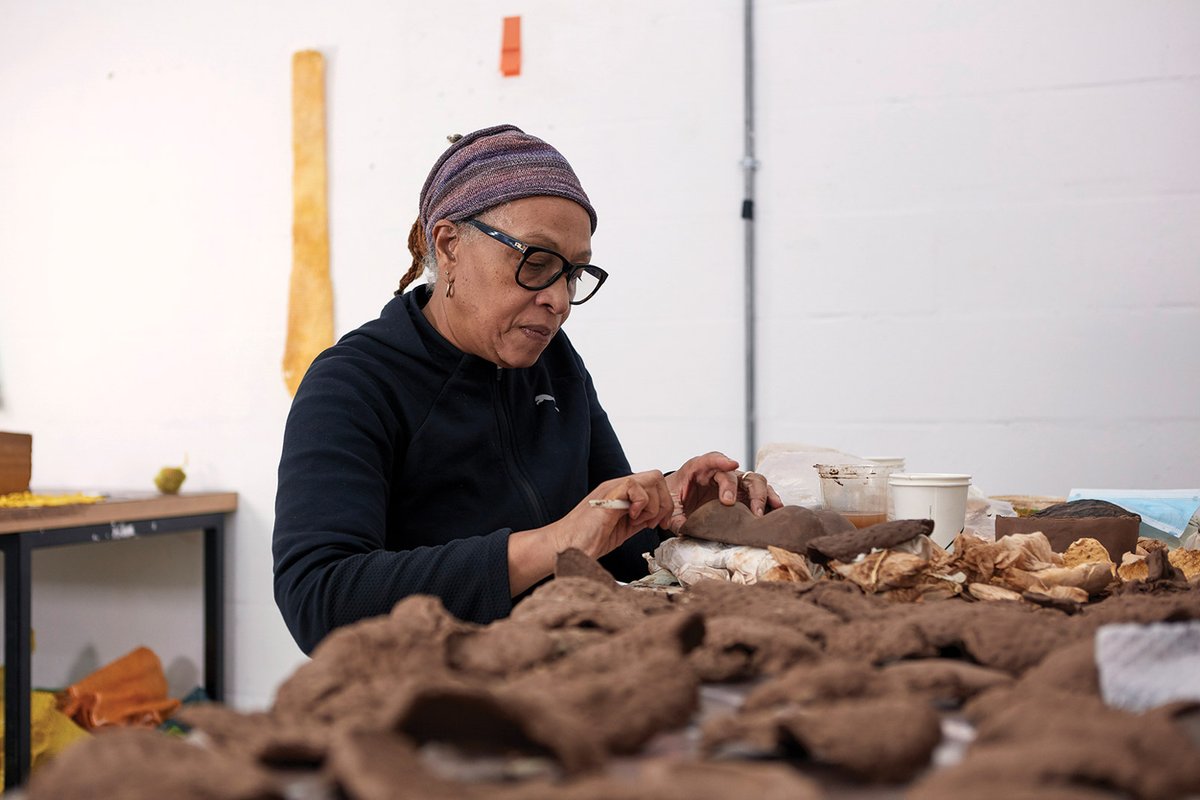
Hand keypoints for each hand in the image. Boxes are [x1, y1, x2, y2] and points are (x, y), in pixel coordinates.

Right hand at [547, 470, 677, 559]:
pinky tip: (630, 519)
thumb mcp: (621, 529)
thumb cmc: (586, 541)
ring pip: (651, 480)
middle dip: (664, 503)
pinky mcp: (607, 495)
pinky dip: (641, 504)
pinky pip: (634, 485)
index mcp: (622, 494)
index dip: (665, 504)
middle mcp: (618, 487)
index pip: (655, 484)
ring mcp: (612, 489)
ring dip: (652, 506)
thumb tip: (655, 518)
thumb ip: (637, 520)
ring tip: (638, 522)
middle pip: (657, 478)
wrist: (565, 546)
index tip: (660, 524)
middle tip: (653, 523)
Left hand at [664, 451, 782, 531]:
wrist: (680, 496)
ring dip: (759, 495)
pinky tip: (776, 509)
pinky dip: (770, 499)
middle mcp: (720, 472)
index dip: (721, 460)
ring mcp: (735, 482)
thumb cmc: (675, 496)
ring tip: (759, 515)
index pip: (710, 459)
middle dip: (734, 487)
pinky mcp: (744, 494)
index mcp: (698, 469)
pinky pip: (761, 492)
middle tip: (730, 505)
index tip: (732, 464)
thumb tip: (685, 528)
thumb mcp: (670, 506)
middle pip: (733, 473)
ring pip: (753, 480)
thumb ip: (675, 516)